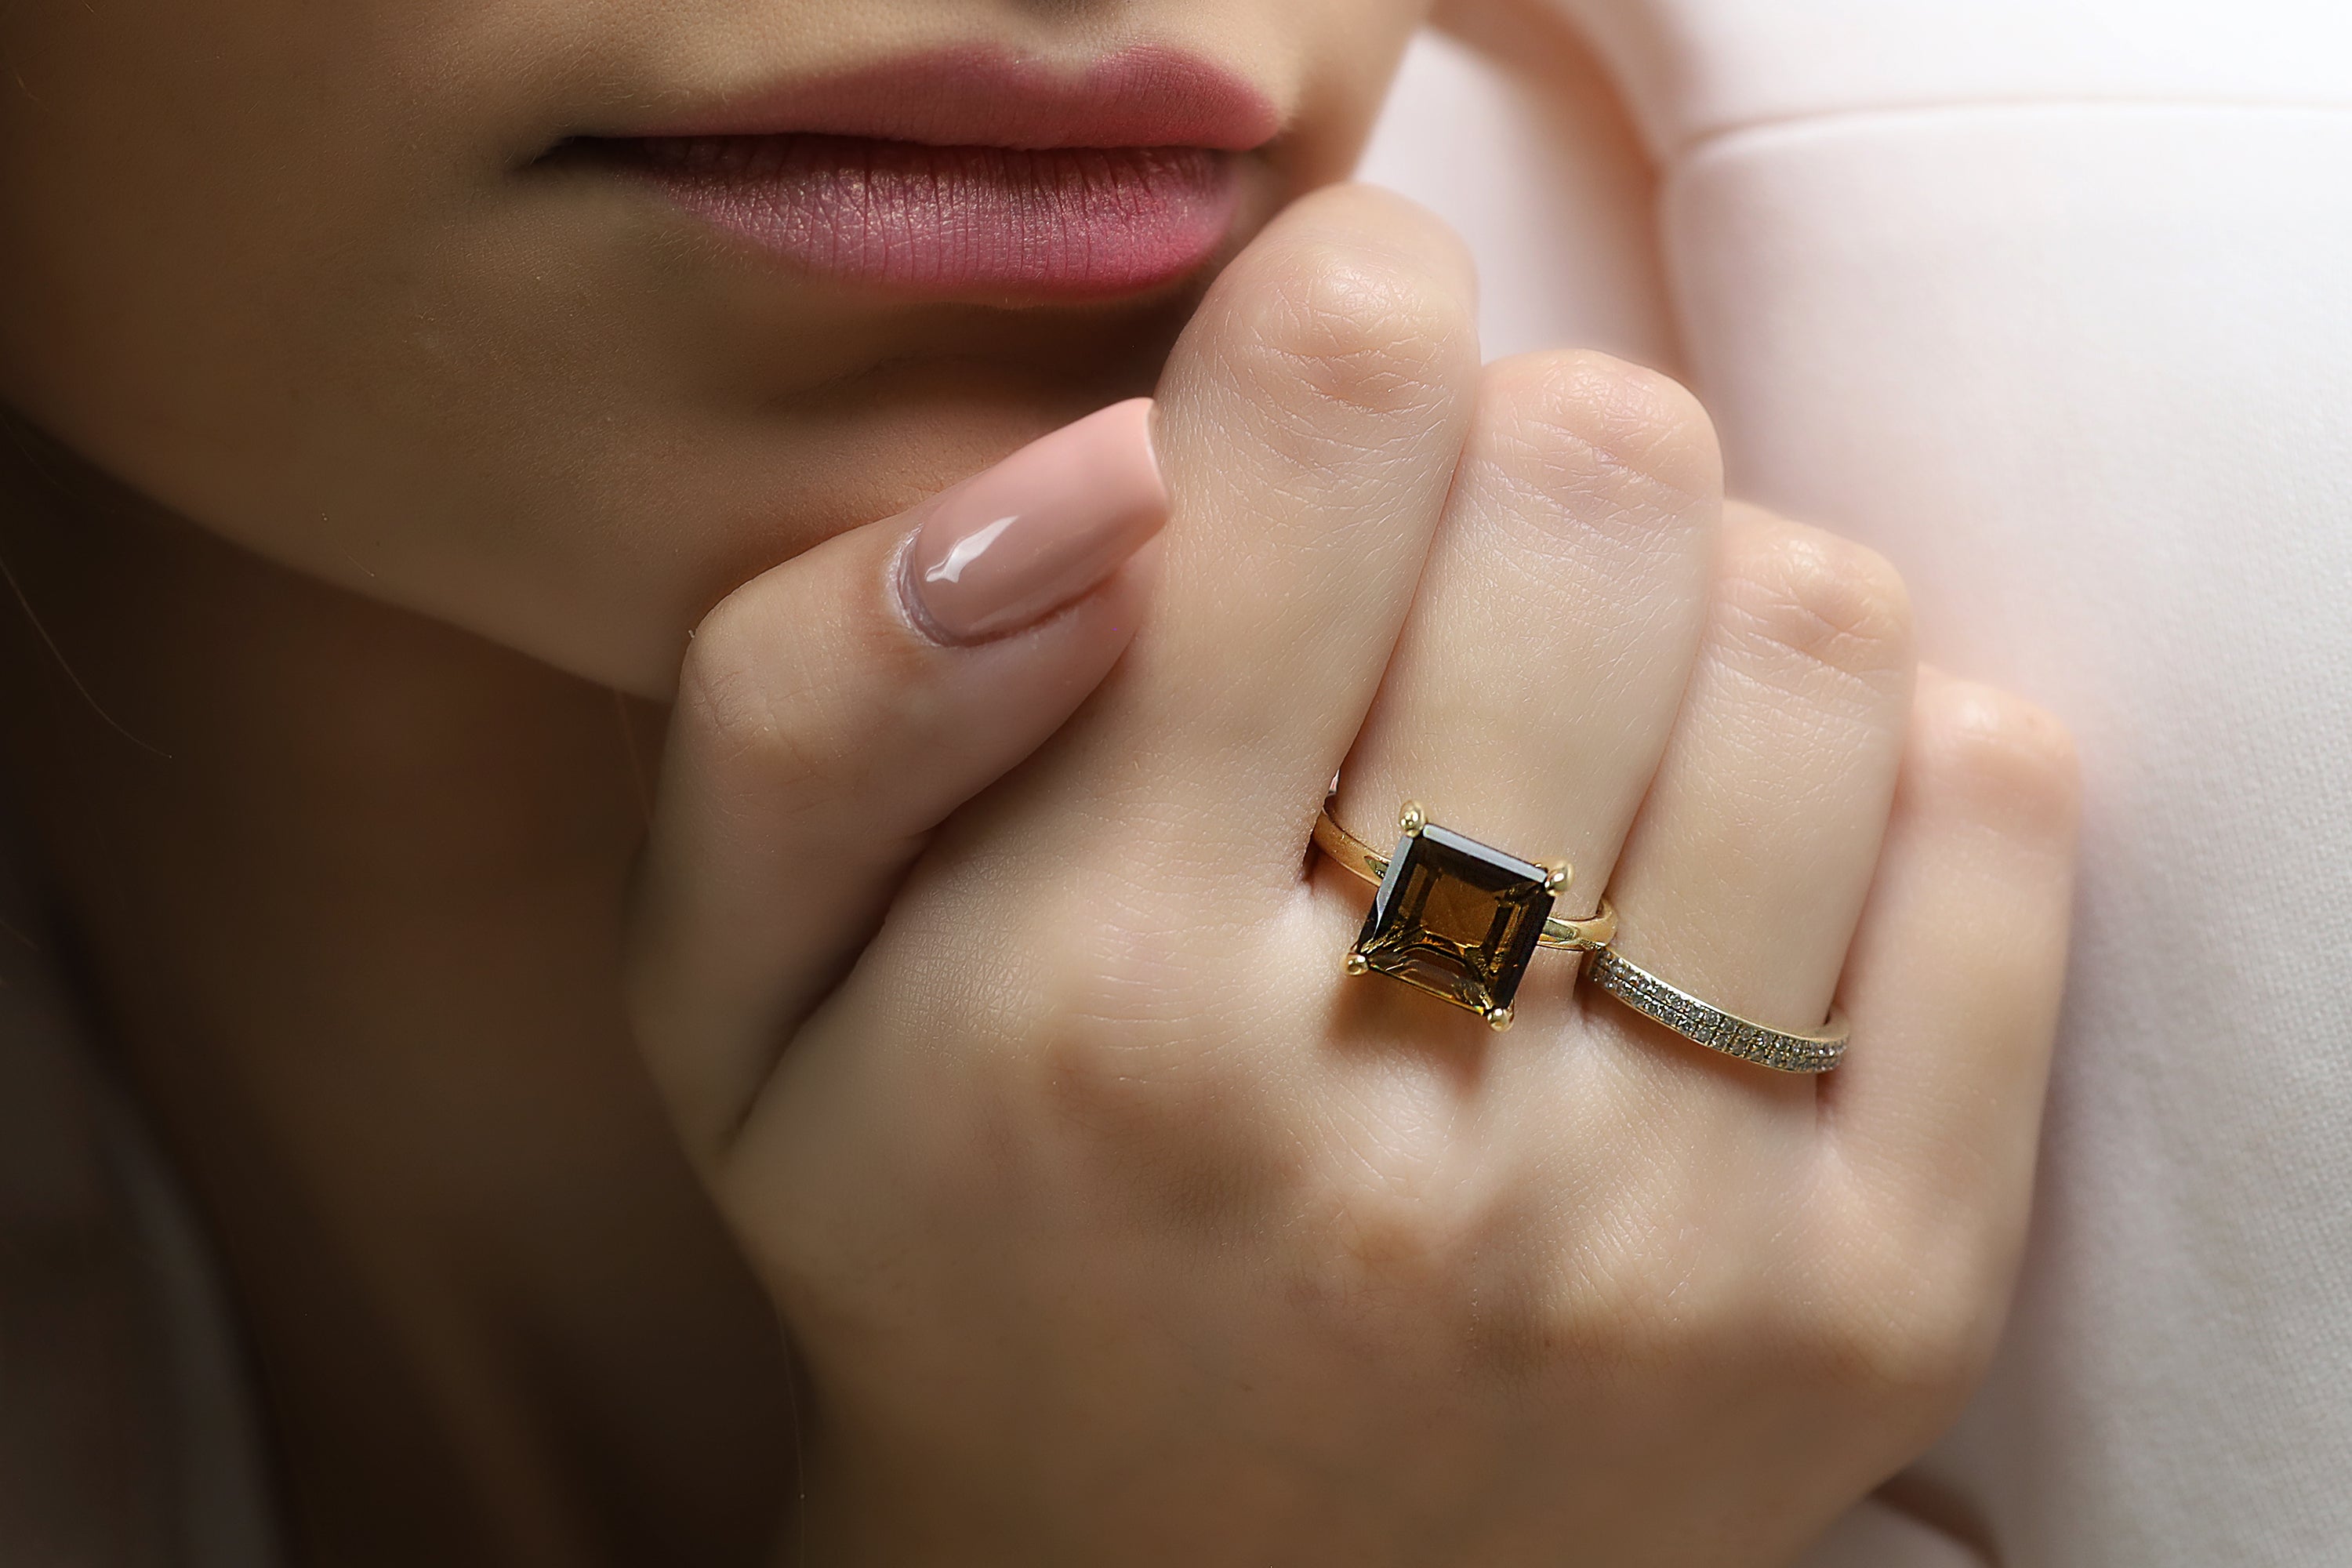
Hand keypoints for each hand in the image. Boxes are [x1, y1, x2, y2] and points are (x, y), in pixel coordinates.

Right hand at [625, 185, 2079, 1566]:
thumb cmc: (951, 1240)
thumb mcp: (737, 981)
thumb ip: (824, 684)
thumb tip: (1123, 460)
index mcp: (1098, 996)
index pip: (1332, 419)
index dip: (1345, 318)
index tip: (1325, 389)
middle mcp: (1396, 1116)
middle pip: (1602, 477)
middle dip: (1520, 455)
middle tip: (1443, 585)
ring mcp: (1669, 1227)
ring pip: (1816, 623)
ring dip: (1694, 600)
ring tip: (1578, 729)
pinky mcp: (1875, 1299)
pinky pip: (1999, 823)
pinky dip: (1884, 754)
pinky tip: (1722, 847)